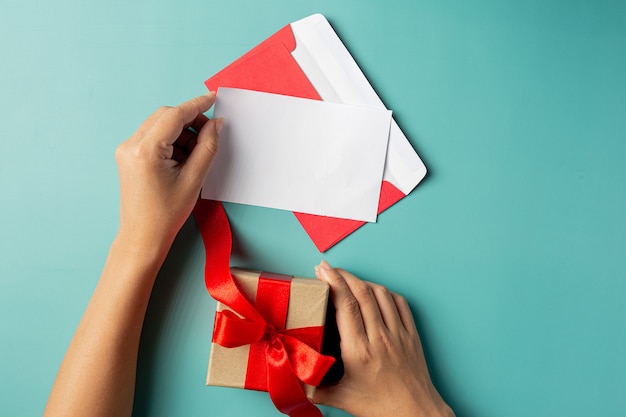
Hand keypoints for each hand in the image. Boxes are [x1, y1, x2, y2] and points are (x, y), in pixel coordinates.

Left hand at [114, 93, 222, 253]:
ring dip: (180, 132)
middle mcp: (130, 145)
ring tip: (194, 156)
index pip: (174, 116)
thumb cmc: (166, 214)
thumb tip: (216, 124)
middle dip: (189, 121)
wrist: (143, 236)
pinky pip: (152, 136)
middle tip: (209, 135)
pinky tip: (182, 160)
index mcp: (145, 151)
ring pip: (159, 125)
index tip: (213, 98)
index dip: (196, 105)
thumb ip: (207, 147)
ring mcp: (126, 150)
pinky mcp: (128, 155)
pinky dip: (170, 141)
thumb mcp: (194, 179)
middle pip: (165, 116)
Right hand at [314, 261, 453, 416]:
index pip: (346, 305)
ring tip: (348, 279)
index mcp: (359, 351)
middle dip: (342, 275)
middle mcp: (380, 337)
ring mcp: (398, 334)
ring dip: (362, 281)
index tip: (321, 271)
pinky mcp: (411, 335)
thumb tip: (291, 376)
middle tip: (328, 268)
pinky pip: (400, 303)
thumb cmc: (379, 407)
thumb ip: (314, 386)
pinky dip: (385, 292)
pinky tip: (375, 292)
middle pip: (361, 292)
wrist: (414, 413)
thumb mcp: (340, 398)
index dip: (333, 282)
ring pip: (381, 294)